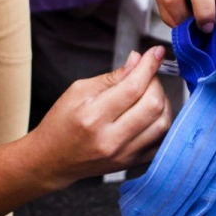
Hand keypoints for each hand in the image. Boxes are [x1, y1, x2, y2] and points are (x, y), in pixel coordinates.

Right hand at [27, 47, 171, 188]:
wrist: (53, 160)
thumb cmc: (61, 124)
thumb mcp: (78, 91)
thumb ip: (111, 77)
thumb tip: (136, 61)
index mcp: (93, 117)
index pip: (133, 87)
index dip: (148, 66)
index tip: (156, 52)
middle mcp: (111, 139)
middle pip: (153, 105)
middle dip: (155, 82)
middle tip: (147, 75)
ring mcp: (124, 155)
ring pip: (163, 123)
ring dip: (163, 102)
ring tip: (149, 93)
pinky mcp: (132, 163)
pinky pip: (162, 142)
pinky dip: (162, 123)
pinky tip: (152, 113)